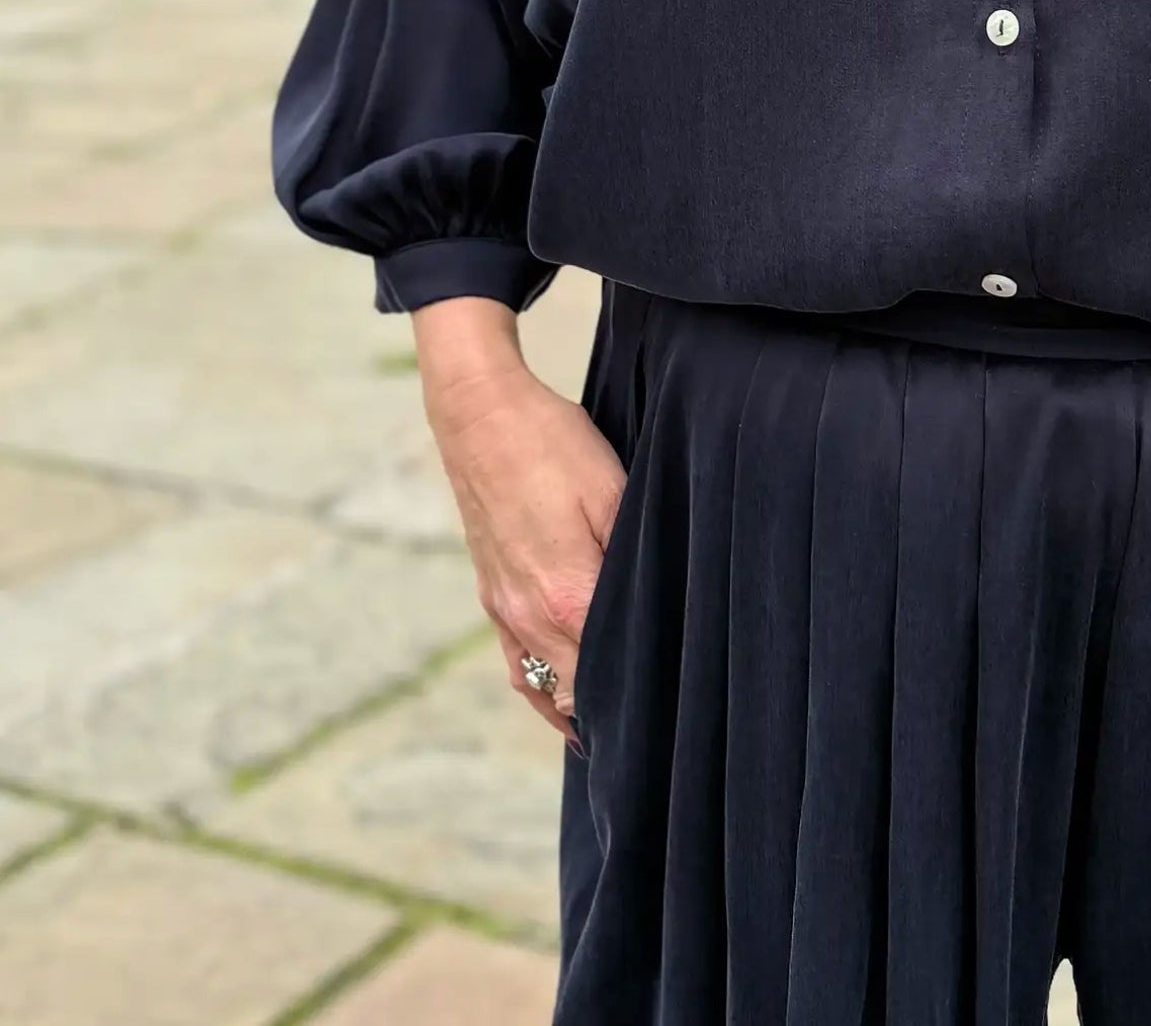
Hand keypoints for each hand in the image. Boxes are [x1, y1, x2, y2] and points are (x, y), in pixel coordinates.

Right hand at [413, 300, 626, 746]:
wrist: (479, 415)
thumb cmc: (552, 444)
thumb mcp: (614, 490)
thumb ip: (635, 555)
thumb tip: (660, 602)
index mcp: (566, 596)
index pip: (606, 679)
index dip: (638, 701)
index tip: (671, 720)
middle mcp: (528, 616)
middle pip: (574, 693)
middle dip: (611, 714)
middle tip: (653, 737)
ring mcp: (503, 607)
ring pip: (540, 686)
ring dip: (575, 708)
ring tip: (611, 732)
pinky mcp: (490, 593)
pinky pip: (516, 661)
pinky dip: (541, 687)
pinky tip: (562, 695)